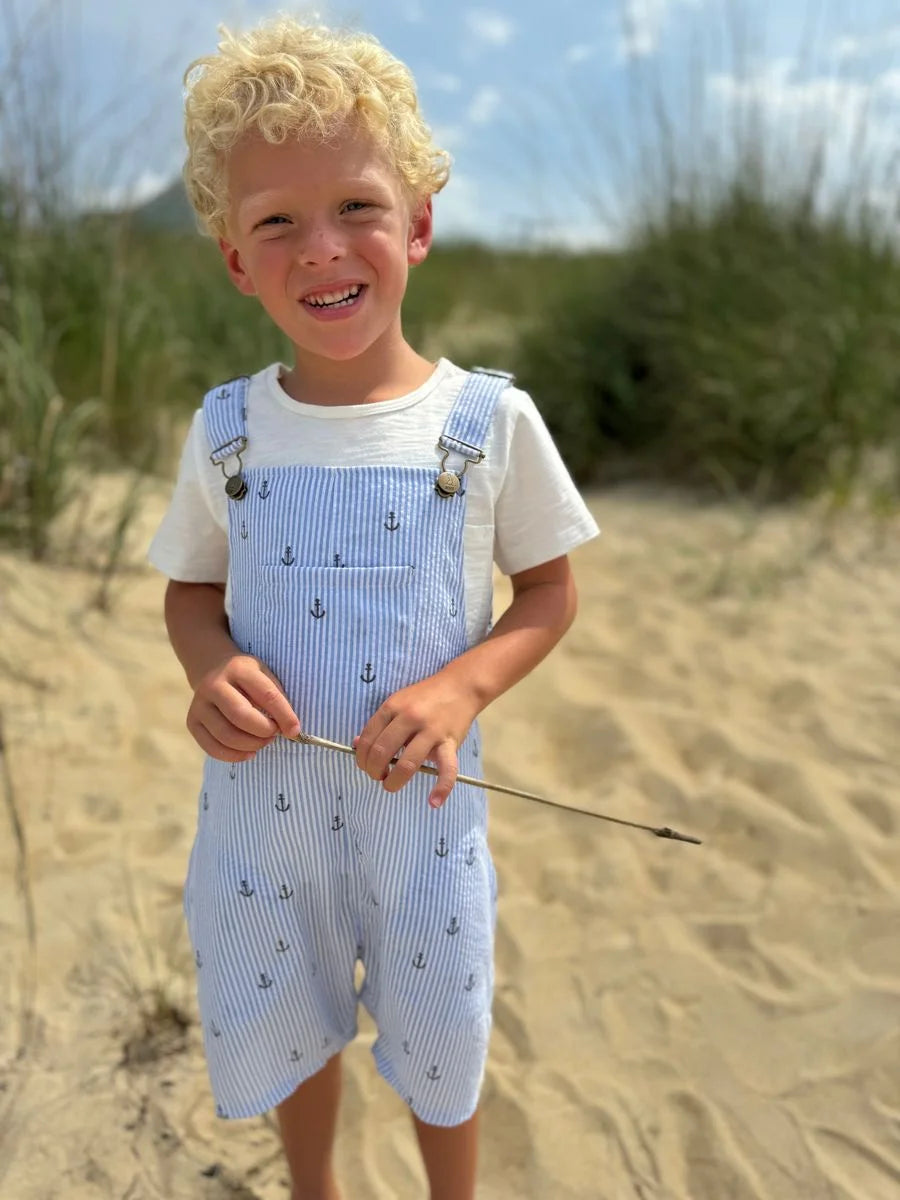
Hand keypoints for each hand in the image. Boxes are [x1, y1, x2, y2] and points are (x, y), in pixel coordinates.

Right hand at [186, 653, 300, 761]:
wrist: (212, 669)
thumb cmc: (247, 679)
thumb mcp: (265, 676)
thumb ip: (277, 699)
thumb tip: (291, 730)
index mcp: (238, 669)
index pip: (266, 695)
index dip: (284, 716)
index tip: (295, 730)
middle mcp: (214, 685)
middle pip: (241, 716)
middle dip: (264, 731)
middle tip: (274, 734)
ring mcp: (199, 704)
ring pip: (226, 735)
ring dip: (251, 745)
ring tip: (263, 742)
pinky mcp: (192, 722)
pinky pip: (212, 747)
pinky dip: (234, 756)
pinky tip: (248, 752)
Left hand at [353, 674, 479, 807]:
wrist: (461, 686)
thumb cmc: (425, 696)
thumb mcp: (398, 702)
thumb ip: (379, 723)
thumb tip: (357, 744)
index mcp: (393, 706)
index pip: (368, 737)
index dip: (361, 757)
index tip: (364, 766)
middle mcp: (410, 717)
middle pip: (382, 752)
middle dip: (374, 770)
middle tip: (377, 776)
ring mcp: (431, 731)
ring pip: (407, 764)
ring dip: (393, 781)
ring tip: (390, 785)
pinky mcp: (450, 743)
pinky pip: (447, 769)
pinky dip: (441, 788)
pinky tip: (433, 802)